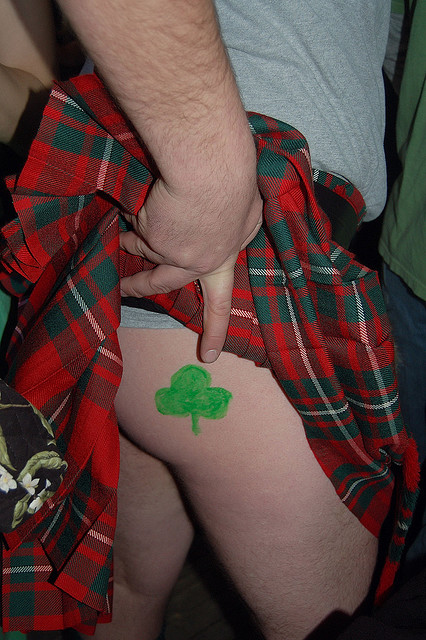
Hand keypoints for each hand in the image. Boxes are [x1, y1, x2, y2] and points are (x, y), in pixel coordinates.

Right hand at [120, 174, 261, 362]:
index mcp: (221, 262)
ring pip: (141, 248)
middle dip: (137, 287)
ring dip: (129, 242)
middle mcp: (193, 264)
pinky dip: (134, 213)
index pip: (219, 304)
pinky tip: (139, 200)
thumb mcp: (251, 214)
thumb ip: (237, 230)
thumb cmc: (237, 186)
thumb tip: (229, 235)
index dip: (213, 331)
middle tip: (124, 290)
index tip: (206, 356)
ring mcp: (167, 251)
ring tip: (120, 237)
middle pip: (159, 282)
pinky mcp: (147, 234)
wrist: (210, 170)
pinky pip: (136, 222)